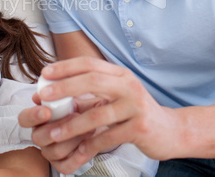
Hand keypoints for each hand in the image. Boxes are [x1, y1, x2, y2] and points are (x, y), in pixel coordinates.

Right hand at [19, 79, 110, 172]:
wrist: (99, 125)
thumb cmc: (83, 109)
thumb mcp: (76, 97)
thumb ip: (66, 89)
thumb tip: (54, 78)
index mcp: (38, 118)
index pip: (24, 118)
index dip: (33, 115)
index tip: (47, 110)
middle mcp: (41, 135)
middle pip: (37, 137)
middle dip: (56, 128)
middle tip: (75, 116)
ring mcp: (50, 151)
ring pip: (54, 151)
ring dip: (73, 138)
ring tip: (90, 127)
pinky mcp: (63, 165)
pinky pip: (66, 166)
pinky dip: (78, 157)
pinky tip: (88, 146)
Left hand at [21, 57, 180, 174]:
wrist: (170, 131)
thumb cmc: (133, 111)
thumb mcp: (114, 95)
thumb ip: (88, 93)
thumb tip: (53, 92)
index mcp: (120, 73)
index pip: (89, 63)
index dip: (66, 66)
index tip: (45, 72)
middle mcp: (129, 85)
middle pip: (93, 80)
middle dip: (65, 86)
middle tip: (44, 94)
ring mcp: (136, 105)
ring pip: (98, 113)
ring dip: (72, 125)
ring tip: (52, 133)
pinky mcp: (140, 127)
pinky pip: (109, 136)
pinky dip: (91, 145)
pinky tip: (77, 152)